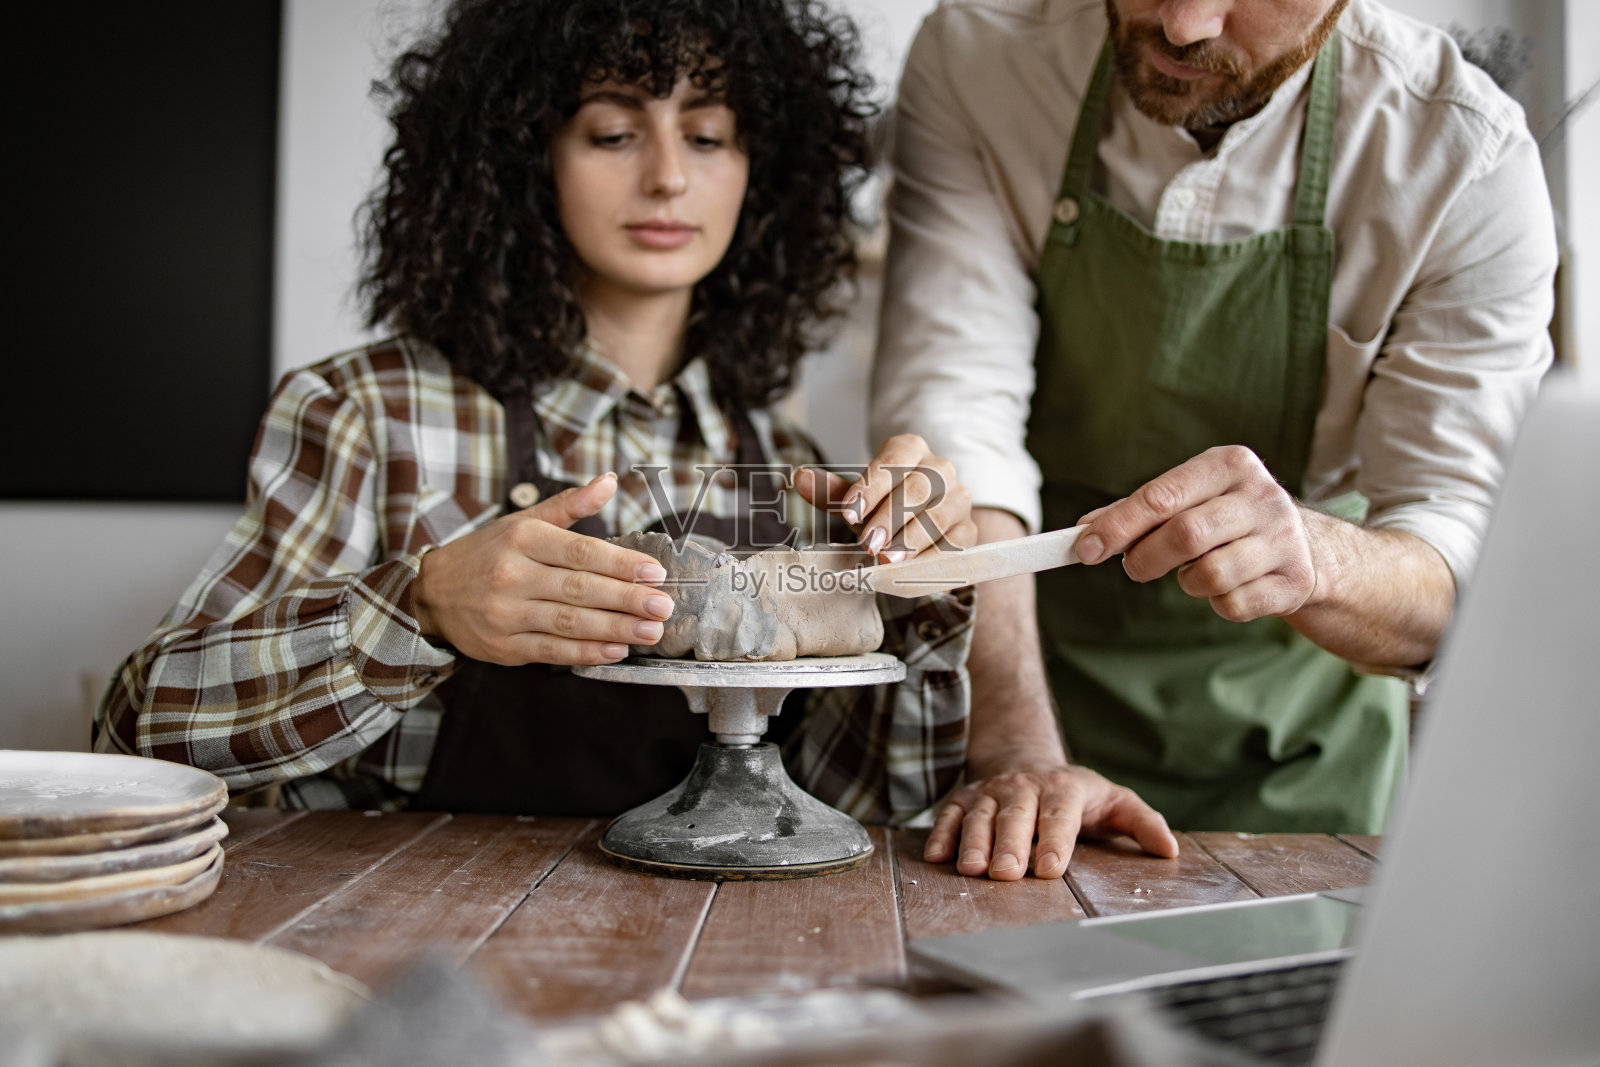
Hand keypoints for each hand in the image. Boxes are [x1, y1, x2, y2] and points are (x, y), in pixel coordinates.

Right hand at [411, 473, 674, 665]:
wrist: (432, 593)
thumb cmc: (488, 553)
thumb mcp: (524, 521)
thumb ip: (569, 505)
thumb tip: (609, 481)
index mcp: (522, 539)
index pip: (580, 552)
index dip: (620, 563)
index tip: (654, 572)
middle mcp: (513, 575)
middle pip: (579, 589)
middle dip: (626, 599)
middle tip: (662, 606)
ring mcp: (507, 614)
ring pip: (569, 623)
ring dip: (614, 629)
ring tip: (649, 631)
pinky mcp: (504, 646)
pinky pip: (552, 651)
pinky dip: (586, 653)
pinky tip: (615, 651)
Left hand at [793, 434, 975, 562]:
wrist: (921, 521)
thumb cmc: (883, 504)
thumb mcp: (856, 497)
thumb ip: (831, 491)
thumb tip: (799, 477)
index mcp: (910, 449)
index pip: (893, 462)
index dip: (871, 488)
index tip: (849, 514)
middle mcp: (941, 469)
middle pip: (919, 488)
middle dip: (891, 517)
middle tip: (868, 544)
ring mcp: (959, 500)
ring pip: (939, 516)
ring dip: (912, 540)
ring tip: (888, 561)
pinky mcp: (969, 530)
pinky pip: (955, 545)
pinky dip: (931, 561)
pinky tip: (910, 572)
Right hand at [926, 762, 1178, 878]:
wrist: (1028, 761)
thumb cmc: (1079, 795)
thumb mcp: (1116, 802)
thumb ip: (1142, 823)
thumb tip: (1169, 850)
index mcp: (1063, 789)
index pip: (1059, 813)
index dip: (1054, 839)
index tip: (1049, 868)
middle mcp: (1023, 787)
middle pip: (1015, 815)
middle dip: (1009, 844)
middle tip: (1005, 873)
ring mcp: (991, 791)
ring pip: (980, 815)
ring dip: (973, 842)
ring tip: (971, 870)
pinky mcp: (966, 799)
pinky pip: (950, 814)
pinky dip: (941, 833)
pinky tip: (937, 856)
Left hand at [1075, 445, 1316, 621]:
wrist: (1307, 549)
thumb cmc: (1227, 518)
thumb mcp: (1190, 498)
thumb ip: (1138, 510)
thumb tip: (1086, 528)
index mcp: (1230, 465)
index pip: (1162, 495)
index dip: (1118, 525)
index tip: (1085, 549)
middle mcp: (1262, 496)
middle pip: (1185, 534)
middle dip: (1145, 558)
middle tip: (1133, 568)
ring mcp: (1284, 539)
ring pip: (1210, 574)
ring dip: (1187, 581)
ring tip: (1194, 571)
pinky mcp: (1293, 581)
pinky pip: (1234, 603)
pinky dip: (1219, 603)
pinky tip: (1229, 586)